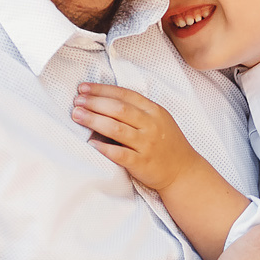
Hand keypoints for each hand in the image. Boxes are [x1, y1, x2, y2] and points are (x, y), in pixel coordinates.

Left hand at [75, 82, 197, 192]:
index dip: (102, 90)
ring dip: (94, 120)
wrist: (183, 171)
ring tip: (77, 115)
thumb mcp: (158, 120)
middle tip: (76, 101)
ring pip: (116, 129)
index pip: (124, 95)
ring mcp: (147, 145)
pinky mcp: (142, 163)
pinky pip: (120, 154)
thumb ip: (137, 110)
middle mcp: (151, 126)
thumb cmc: (167, 144)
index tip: (83, 88)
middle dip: (94, 103)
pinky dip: (104, 148)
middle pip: (118, 109)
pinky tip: (91, 143)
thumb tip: (103, 101)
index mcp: (154, 111)